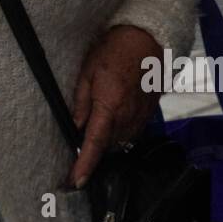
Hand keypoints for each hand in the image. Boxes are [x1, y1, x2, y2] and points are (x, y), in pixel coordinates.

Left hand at [69, 25, 161, 188]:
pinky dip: (119, 131)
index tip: (76, 181)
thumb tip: (74, 127)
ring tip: (96, 125)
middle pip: (107, 146)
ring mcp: (140, 117)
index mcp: (109, 106)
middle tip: (78, 148)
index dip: (84, 164)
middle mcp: (127, 117)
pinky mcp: (148, 114)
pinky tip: (113, 118)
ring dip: (106, 140)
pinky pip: (131, 132)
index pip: (94, 143)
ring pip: (119, 141)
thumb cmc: (113, 51)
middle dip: (92, 150)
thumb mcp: (88, 72)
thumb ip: (81, 102)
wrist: (147, 40)